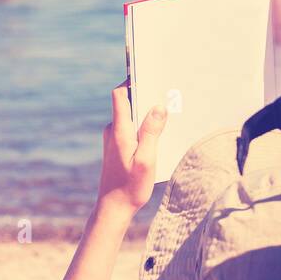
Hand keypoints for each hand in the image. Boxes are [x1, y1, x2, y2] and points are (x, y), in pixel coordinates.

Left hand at [95, 81, 166, 217]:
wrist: (113, 208)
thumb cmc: (130, 187)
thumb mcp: (147, 160)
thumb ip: (152, 132)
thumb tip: (158, 107)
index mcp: (120, 131)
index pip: (121, 95)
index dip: (132, 80)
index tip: (148, 71)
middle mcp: (113, 131)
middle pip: (128, 103)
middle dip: (146, 97)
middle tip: (167, 93)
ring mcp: (113, 138)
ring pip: (131, 117)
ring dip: (146, 114)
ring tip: (167, 114)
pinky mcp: (116, 147)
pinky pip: (130, 129)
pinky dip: (143, 127)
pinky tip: (159, 135)